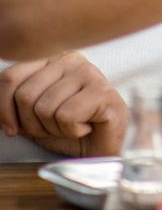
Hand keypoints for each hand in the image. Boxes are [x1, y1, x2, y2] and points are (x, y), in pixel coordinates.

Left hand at [0, 52, 127, 155]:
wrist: (101, 149)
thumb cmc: (67, 131)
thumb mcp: (30, 118)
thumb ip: (11, 107)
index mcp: (52, 60)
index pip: (10, 76)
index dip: (4, 110)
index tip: (13, 129)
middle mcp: (71, 59)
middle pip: (25, 95)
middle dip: (33, 124)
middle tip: (53, 128)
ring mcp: (90, 72)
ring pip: (45, 107)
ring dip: (54, 129)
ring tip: (72, 127)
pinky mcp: (103, 91)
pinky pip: (67, 116)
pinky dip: (72, 131)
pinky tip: (86, 127)